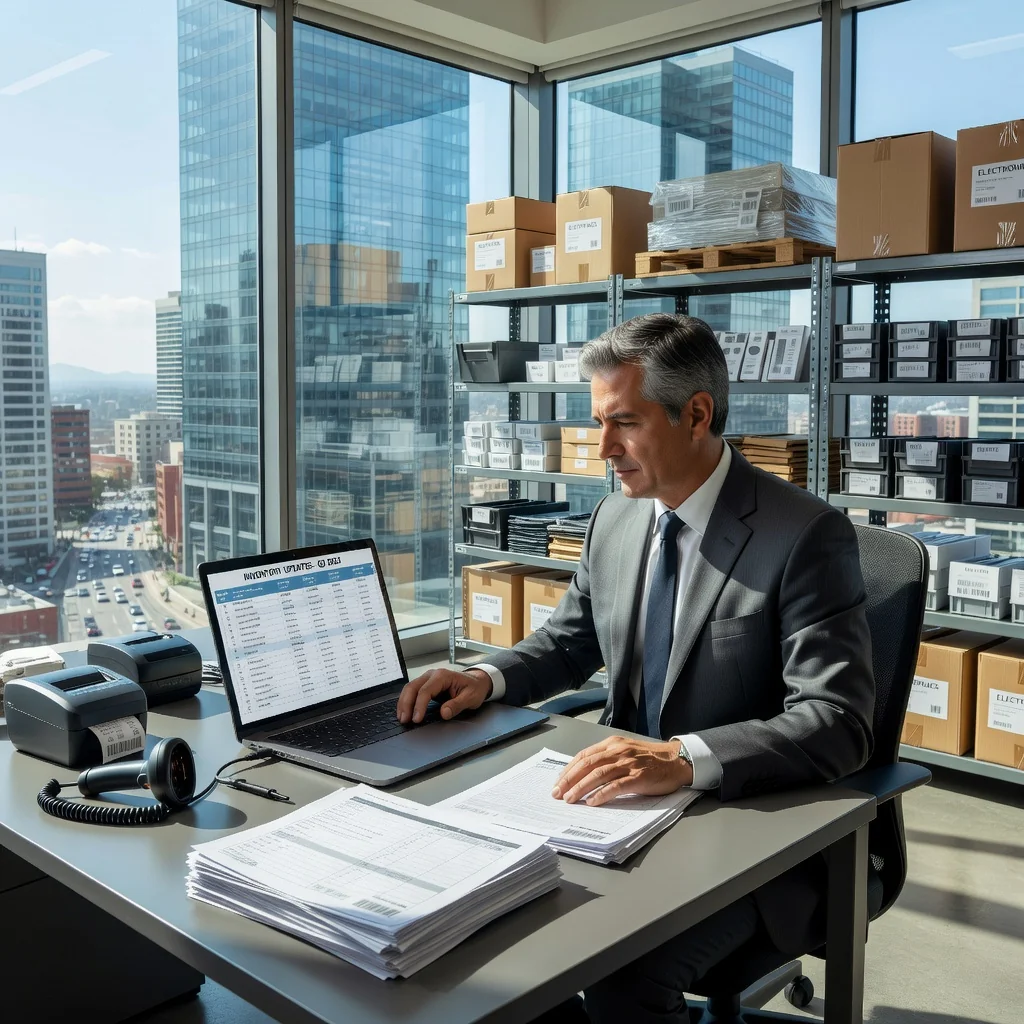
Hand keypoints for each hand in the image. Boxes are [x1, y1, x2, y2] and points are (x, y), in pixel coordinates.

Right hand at [396, 667, 492, 723]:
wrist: (477, 682)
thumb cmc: (474, 688)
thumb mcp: (470, 698)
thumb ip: (457, 705)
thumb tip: (444, 713)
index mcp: (443, 676)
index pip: (426, 691)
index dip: (419, 705)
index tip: (416, 719)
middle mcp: (432, 674)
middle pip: (413, 687)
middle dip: (406, 704)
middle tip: (404, 720)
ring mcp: (428, 679)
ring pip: (410, 688)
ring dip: (403, 703)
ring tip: (402, 718)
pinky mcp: (426, 685)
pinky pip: (413, 691)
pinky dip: (406, 701)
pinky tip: (404, 711)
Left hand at [551, 736, 692, 805]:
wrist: (677, 760)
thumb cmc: (650, 758)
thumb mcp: (625, 751)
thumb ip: (607, 758)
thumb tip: (584, 775)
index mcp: (612, 744)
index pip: (584, 755)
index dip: (569, 769)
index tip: (558, 782)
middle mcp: (618, 751)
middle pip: (588, 764)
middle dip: (569, 779)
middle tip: (558, 793)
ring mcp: (628, 763)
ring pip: (599, 774)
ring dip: (581, 787)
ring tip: (570, 799)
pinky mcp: (639, 777)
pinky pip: (616, 785)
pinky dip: (602, 794)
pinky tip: (592, 802)